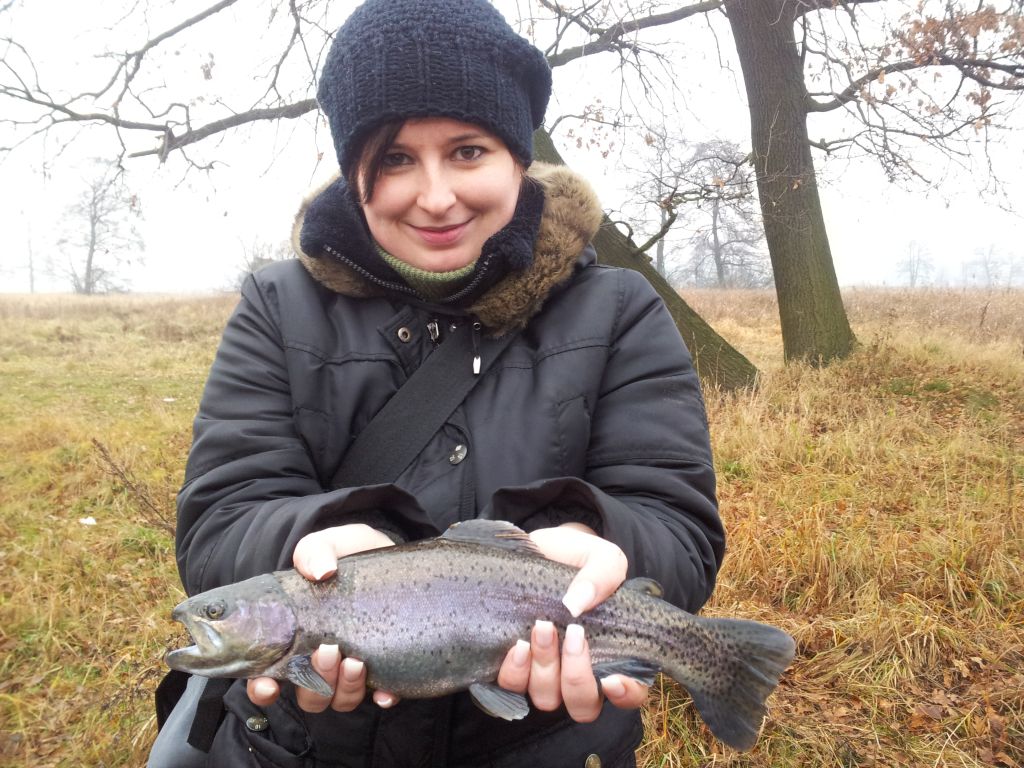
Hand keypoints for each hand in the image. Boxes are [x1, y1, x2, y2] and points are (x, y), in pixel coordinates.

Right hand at [247, 524, 399, 711]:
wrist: (389, 558)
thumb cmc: (349, 556)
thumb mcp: (330, 545)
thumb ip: (315, 552)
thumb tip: (321, 571)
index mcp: (295, 638)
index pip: (268, 676)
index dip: (262, 688)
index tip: (267, 684)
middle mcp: (320, 661)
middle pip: (308, 694)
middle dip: (314, 682)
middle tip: (329, 650)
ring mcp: (352, 669)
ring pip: (339, 700)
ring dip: (344, 689)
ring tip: (355, 661)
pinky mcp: (386, 669)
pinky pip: (382, 698)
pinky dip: (382, 698)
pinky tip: (385, 691)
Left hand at [495, 523, 647, 720]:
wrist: (535, 548)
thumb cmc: (575, 556)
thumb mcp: (600, 556)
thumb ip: (603, 575)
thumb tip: (576, 604)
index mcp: (612, 653)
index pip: (629, 693)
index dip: (625, 694)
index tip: (612, 679)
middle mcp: (579, 672)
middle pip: (583, 705)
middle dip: (577, 675)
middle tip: (573, 633)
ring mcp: (544, 674)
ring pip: (547, 698)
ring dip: (545, 668)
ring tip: (541, 627)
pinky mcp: (513, 667)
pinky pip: (512, 688)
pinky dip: (515, 672)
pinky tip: (517, 645)